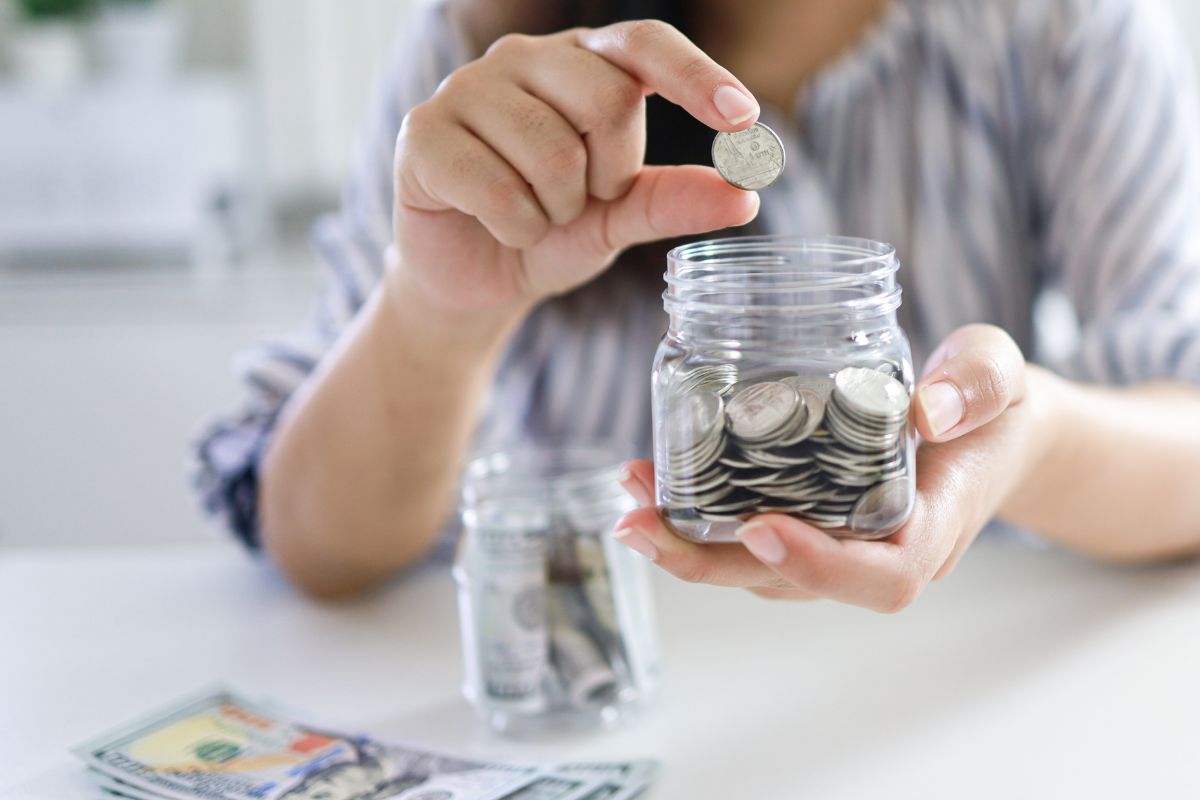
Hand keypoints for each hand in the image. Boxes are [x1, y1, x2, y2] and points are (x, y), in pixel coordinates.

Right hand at [391, 20, 761, 315]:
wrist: (473, 279)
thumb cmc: (548, 231)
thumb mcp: (619, 218)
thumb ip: (674, 200)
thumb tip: (744, 194)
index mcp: (580, 62)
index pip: (645, 44)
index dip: (695, 75)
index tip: (744, 119)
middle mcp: (523, 59)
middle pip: (607, 100)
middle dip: (609, 176)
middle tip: (582, 200)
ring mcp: (465, 89)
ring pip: (553, 152)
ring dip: (557, 210)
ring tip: (536, 215)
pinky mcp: (422, 133)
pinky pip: (498, 188)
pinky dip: (516, 228)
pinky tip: (499, 226)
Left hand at [614, 324, 1054, 612]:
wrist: (986, 427)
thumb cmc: (994, 407)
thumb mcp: (1001, 377)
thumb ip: (979, 385)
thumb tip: (929, 408)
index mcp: (930, 528)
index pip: (880, 576)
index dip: (817, 564)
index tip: (758, 526)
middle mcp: (874, 551)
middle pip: (788, 583)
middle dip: (708, 563)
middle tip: (639, 526)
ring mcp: (836, 544)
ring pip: (755, 566)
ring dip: (686, 540)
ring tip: (630, 496)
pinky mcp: (808, 522)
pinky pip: (747, 534)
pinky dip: (696, 513)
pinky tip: (653, 478)